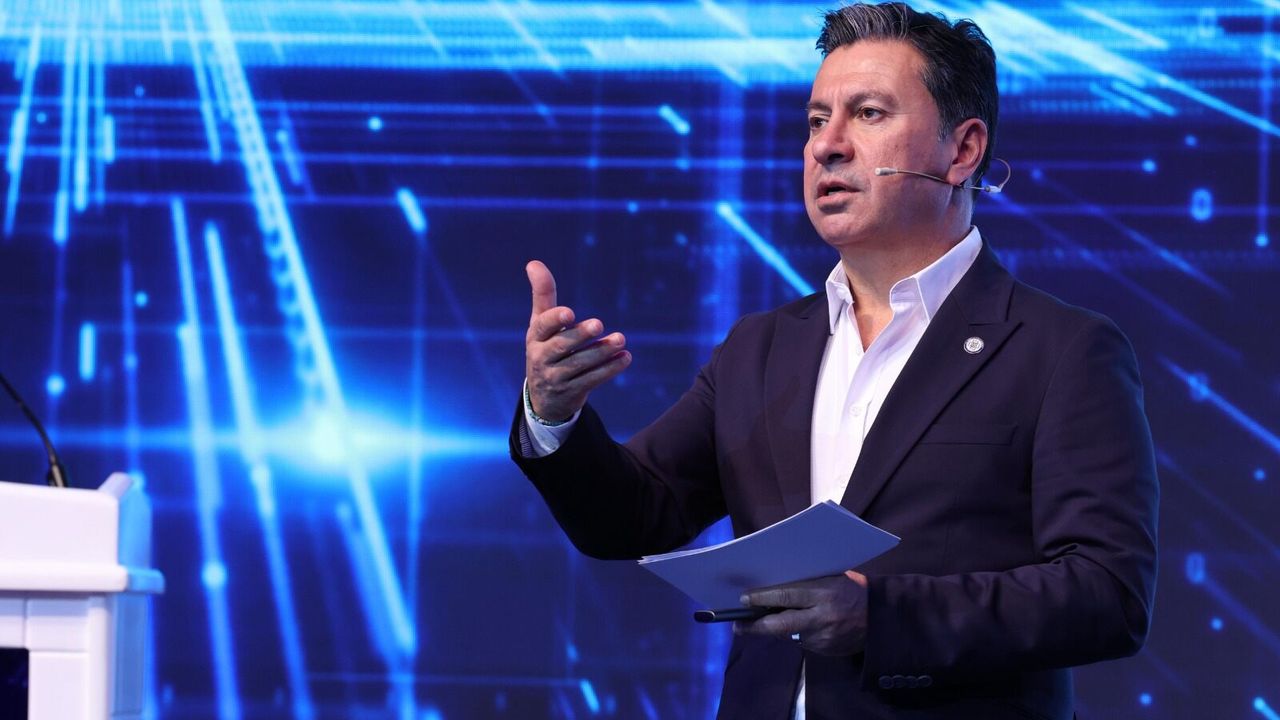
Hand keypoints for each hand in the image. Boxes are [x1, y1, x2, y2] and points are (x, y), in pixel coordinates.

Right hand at [525, 261, 630, 421]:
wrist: (544, 397)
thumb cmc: (545, 348)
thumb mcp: (540, 324)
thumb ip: (542, 294)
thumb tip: (533, 263)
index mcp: (535, 337)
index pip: (542, 327)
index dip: (555, 320)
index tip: (570, 312)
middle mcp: (541, 358)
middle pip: (562, 346)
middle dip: (580, 335)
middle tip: (599, 323)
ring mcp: (555, 378)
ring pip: (580, 364)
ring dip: (602, 352)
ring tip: (621, 340)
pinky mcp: (571, 392)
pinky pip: (591, 380)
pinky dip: (609, 369)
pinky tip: (625, 357)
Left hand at [734, 570, 867, 655]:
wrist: (881, 616)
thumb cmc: (852, 589)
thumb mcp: (831, 577)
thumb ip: (806, 582)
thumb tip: (773, 586)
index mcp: (822, 592)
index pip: (785, 594)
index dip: (761, 598)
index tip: (743, 599)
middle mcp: (822, 616)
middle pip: (780, 624)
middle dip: (755, 625)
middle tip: (737, 625)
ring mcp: (824, 637)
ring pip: (789, 635)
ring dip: (774, 630)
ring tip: (759, 624)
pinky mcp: (826, 650)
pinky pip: (802, 643)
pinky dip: (795, 635)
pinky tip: (795, 628)